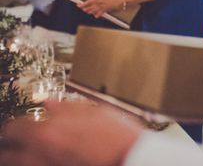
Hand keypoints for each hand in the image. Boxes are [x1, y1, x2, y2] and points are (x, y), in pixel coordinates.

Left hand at [0, 101, 141, 165]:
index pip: (13, 128)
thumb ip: (65, 107)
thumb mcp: (93, 111)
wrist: (130, 158)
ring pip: (17, 165)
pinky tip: (46, 159)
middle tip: (23, 140)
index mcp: (48, 131)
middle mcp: (40, 153)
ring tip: (31, 151)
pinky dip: (34, 164)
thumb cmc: (116, 134)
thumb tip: (48, 104)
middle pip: (7, 153)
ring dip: (20, 157)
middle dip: (14, 145)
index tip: (24, 123)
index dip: (18, 124)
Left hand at [79, 0, 120, 16]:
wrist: (116, 2)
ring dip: (88, 11)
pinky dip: (96, 15)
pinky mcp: (103, 11)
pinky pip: (97, 15)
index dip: (80, 4)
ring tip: (87, 11)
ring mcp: (99, 9)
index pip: (85, 3)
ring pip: (91, 12)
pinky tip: (95, 15)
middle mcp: (95, 5)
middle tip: (82, 8)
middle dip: (84, 8)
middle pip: (86, 8)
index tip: (78, 4)